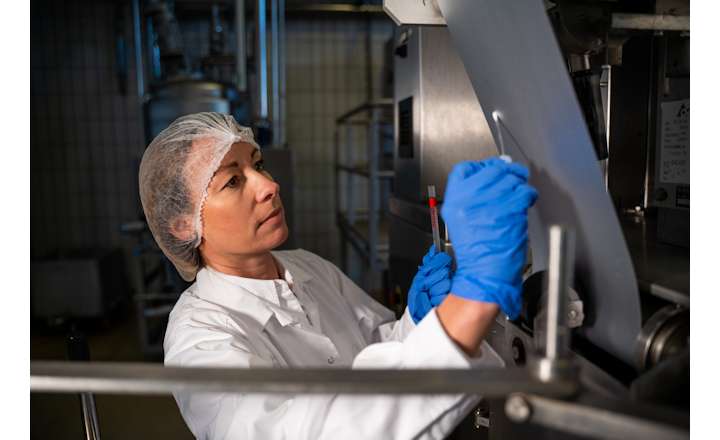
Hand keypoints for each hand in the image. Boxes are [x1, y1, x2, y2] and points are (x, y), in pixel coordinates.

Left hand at [408, 246, 453, 323]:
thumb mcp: (419, 278)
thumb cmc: (418, 296)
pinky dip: (434, 299)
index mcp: (443, 271)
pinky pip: (444, 296)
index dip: (434, 264)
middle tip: (423, 286)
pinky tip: (432, 301)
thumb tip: (432, 251)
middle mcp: (450, 279)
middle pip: (445, 271)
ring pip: (445, 283)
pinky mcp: (453, 302)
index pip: (445, 259)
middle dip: (429, 280)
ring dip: (431, 290)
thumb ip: (427, 265)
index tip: (425, 271)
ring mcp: (453, 290)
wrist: (416, 312)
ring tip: (428, 295)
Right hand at [440, 158, 537, 319]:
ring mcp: (488, 205)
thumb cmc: (477, 251)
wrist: (484, 275)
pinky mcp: (508, 212)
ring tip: (516, 200)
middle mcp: (468, 201)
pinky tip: (523, 206)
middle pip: (491, 170)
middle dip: (506, 174)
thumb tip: (499, 169)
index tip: (492, 171)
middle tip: (512, 182)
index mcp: (453, 201)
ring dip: (519, 187)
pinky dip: (528, 196)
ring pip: (511, 180)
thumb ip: (475, 194)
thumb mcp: (462, 219)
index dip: (482, 167)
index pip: (465, 168)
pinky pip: (524, 192)